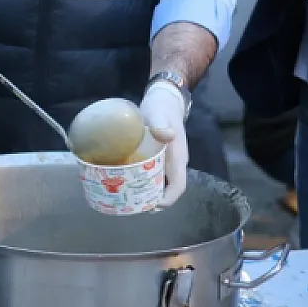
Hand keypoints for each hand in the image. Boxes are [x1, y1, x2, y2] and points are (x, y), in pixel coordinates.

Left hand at [141, 80, 189, 207]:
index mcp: (177, 158)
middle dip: (154, 200)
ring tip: (129, 197)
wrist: (164, 100)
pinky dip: (144, 181)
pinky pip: (154, 174)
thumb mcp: (159, 115)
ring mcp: (168, 161)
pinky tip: (129, 181)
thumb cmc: (161, 109)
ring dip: (149, 192)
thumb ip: (161, 125)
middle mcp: (175, 163)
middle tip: (134, 204)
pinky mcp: (159, 157)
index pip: (178, 185)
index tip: (152, 205)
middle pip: (169, 188)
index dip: (168, 198)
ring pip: (162, 183)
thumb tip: (166, 135)